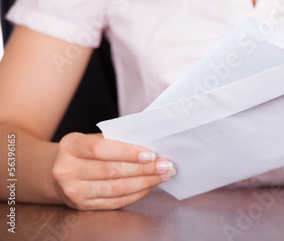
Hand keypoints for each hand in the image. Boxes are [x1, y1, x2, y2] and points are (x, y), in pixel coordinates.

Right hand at [51, 132, 174, 209]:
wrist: (58, 171)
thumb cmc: (83, 151)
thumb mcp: (90, 138)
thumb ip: (115, 139)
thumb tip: (149, 144)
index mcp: (70, 146)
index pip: (100, 148)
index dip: (127, 152)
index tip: (150, 154)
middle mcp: (67, 170)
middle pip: (111, 170)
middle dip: (143, 169)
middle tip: (165, 165)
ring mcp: (73, 191)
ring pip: (115, 188)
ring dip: (144, 182)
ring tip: (162, 175)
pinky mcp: (82, 206)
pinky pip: (115, 202)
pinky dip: (135, 194)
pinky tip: (149, 186)